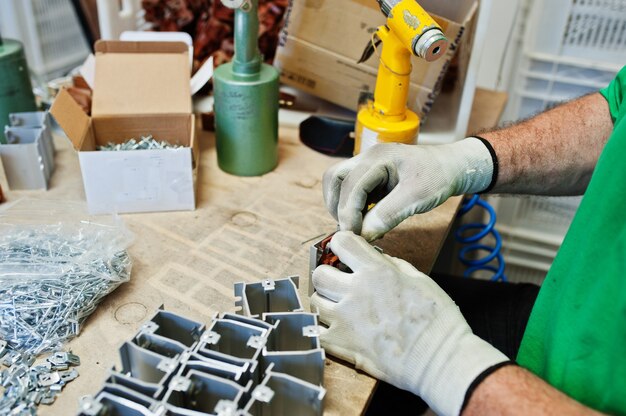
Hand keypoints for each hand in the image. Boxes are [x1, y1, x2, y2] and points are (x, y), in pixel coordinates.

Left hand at [311, 231, 507, 415]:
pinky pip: (316, 330)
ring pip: (314, 301)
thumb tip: (378, 260)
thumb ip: (393, 266)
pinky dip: (322, 329)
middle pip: (319, 274)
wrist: (439, 361)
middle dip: (329, 275)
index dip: (342, 245)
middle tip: (340, 284)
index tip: (344, 252)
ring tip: (339, 308)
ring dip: (325, 302)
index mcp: (377, 272)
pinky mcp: (341, 344)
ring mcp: (344, 319)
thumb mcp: (420, 280)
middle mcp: (355, 292)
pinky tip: (336, 329)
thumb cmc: (437, 321)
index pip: (342, 242)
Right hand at [322, 138, 493, 240]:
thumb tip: (363, 236)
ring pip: (340, 184)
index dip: (348, 212)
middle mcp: (368, 158)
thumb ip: (387, 215)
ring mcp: (369, 166)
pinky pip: (353, 191)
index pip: (350, 186)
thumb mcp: (416, 197)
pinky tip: (368, 222)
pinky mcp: (373, 177)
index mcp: (377, 158)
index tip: (354, 235)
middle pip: (334, 179)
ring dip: (342, 206)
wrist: (454, 167)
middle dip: (337, 206)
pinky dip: (354, 208)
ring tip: (357, 227)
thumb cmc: (439, 176)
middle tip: (349, 229)